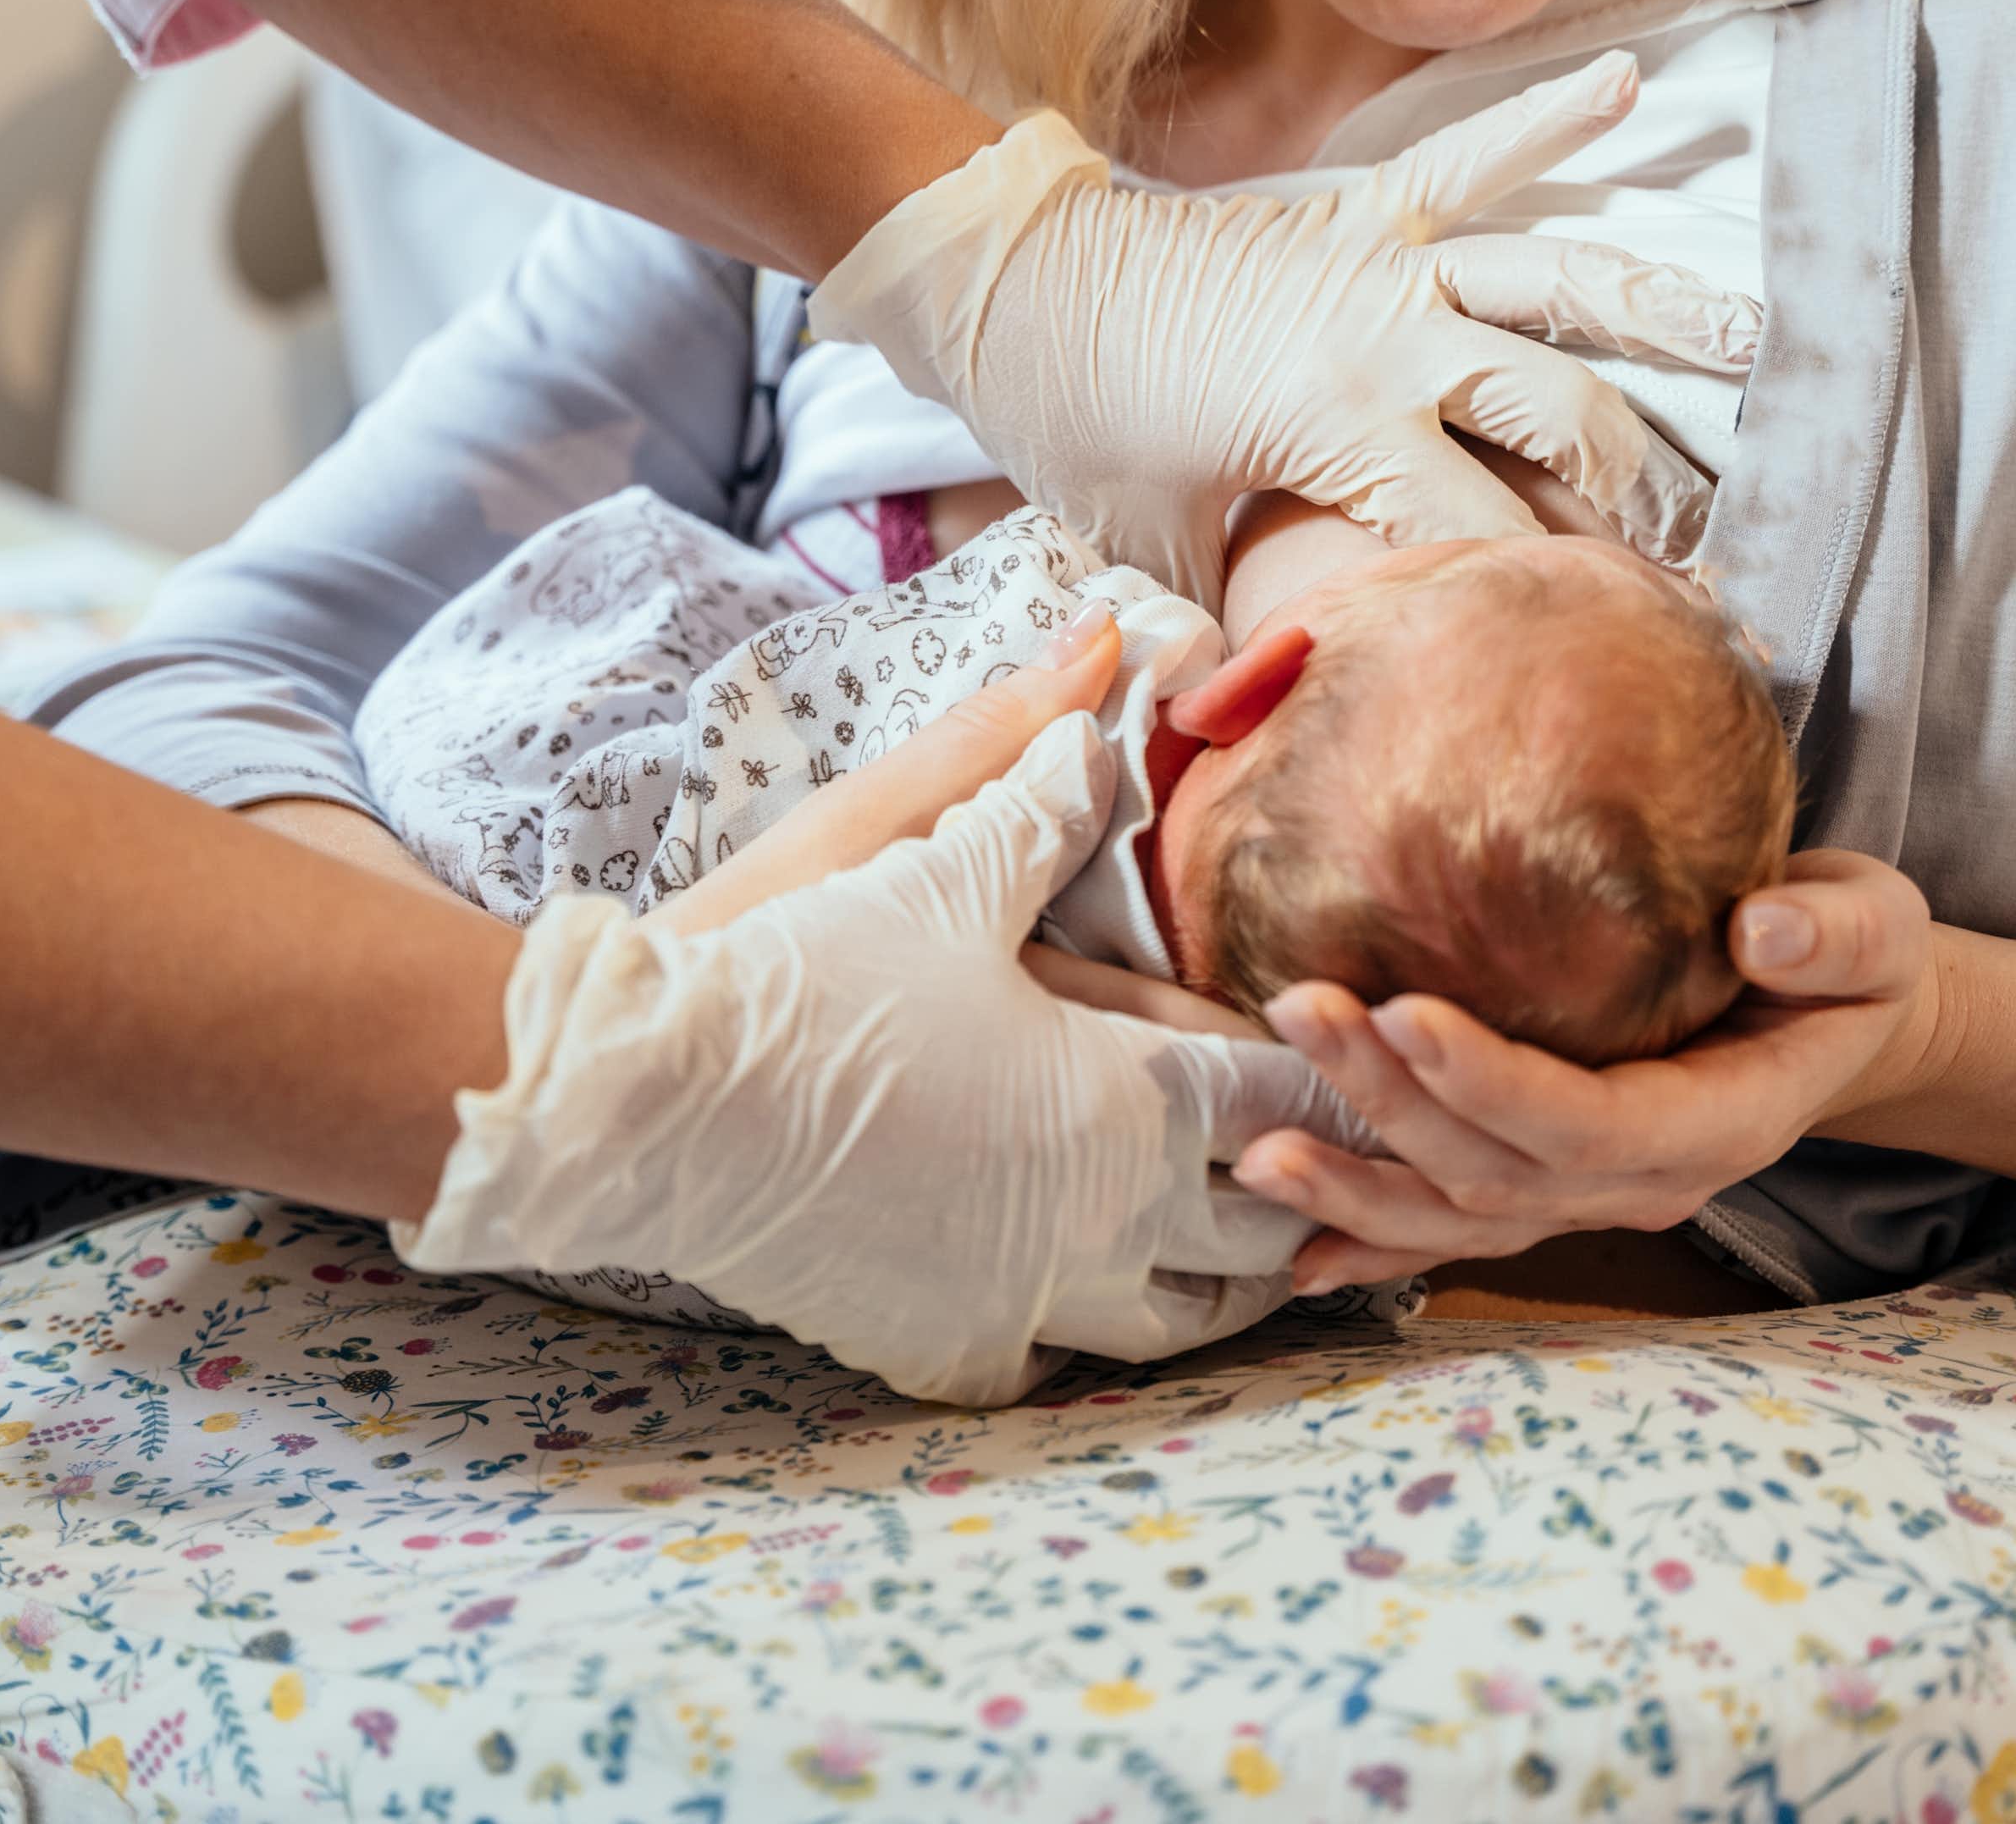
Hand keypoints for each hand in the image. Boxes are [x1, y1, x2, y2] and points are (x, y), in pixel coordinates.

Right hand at [396, 626, 1367, 1405]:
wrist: (649, 1101)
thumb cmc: (807, 967)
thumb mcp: (933, 858)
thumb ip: (1036, 774)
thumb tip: (1104, 655)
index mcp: (1124, 1097)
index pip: (1281, 1091)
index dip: (1333, 1069)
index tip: (1366, 1054)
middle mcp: (1103, 1218)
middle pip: (1262, 1224)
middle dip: (1306, 1182)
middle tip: (1331, 1150)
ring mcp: (1026, 1297)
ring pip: (1181, 1320)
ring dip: (1223, 1275)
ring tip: (1236, 1240)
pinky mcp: (941, 1346)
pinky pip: (1055, 1361)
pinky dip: (1087, 1327)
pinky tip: (1080, 1296)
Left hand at [809, 50, 1759, 604]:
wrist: (1007, 279)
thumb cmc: (1072, 416)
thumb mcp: (1150, 544)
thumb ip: (1229, 625)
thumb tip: (1268, 718)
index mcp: (1346, 425)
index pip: (1486, 533)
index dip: (1554, 601)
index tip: (1620, 648)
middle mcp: (1394, 336)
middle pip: (1563, 415)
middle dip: (1641, 487)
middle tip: (1699, 545)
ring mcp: (1385, 260)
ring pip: (1558, 281)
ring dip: (1660, 312)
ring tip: (1759, 339)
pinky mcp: (1358, 210)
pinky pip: (1474, 158)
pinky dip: (1550, 119)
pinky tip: (1631, 84)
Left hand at [1232, 851, 1940, 1291]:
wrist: (1828, 1022)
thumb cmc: (1841, 963)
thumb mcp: (1879, 927)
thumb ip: (1839, 931)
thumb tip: (1767, 935)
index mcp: (1721, 1119)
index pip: (1591, 1122)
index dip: (1494, 1082)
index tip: (1403, 1011)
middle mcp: (1646, 1181)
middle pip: (1498, 1170)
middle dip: (1390, 1101)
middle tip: (1299, 1011)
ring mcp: (1589, 1199)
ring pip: (1460, 1217)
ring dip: (1357, 1186)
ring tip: (1260, 1149)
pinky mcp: (1546, 1190)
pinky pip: (1453, 1233)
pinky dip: (1373, 1244)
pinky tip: (1295, 1252)